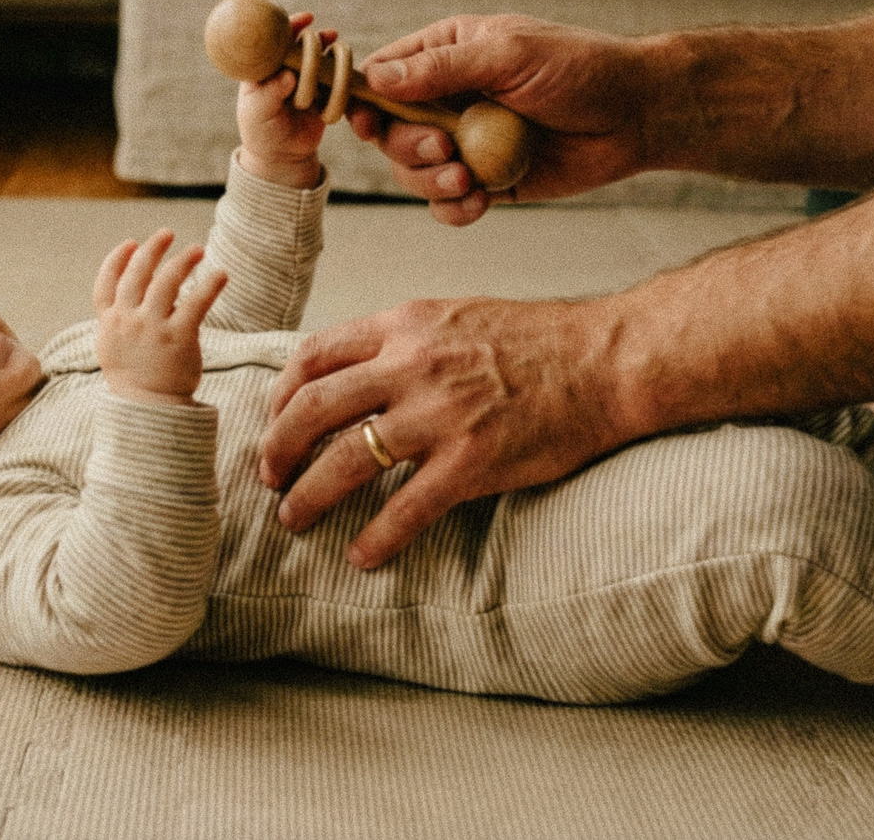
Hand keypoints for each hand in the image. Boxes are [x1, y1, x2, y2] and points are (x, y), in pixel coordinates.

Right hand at [94, 229, 228, 405]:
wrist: (148, 411)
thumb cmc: (134, 379)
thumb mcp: (113, 347)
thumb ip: (119, 320)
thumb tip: (138, 293)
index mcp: (109, 323)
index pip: (106, 283)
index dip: (117, 260)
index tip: (131, 243)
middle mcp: (127, 321)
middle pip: (137, 274)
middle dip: (153, 249)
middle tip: (168, 233)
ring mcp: (152, 328)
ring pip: (166, 281)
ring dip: (183, 260)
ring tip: (198, 249)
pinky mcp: (178, 337)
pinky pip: (196, 303)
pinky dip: (210, 285)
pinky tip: (220, 274)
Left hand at [236, 12, 333, 188]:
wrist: (281, 156)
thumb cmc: (261, 131)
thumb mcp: (256, 113)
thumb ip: (268, 93)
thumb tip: (288, 75)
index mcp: (267, 64)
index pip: (279, 35)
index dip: (292, 23)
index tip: (306, 19)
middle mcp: (290, 65)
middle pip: (308, 41)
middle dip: (315, 43)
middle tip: (323, 44)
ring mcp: (310, 77)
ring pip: (328, 56)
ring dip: (333, 58)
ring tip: (335, 66)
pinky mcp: (328, 92)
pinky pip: (341, 78)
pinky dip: (344, 78)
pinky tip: (343, 85)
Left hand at [260, 296, 634, 568]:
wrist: (605, 360)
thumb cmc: (536, 341)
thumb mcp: (454, 317)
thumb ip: (402, 341)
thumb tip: (351, 372)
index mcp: (404, 326)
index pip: (314, 356)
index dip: (280, 395)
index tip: (273, 423)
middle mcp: (412, 365)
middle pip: (313, 409)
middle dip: (277, 450)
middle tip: (268, 479)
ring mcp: (441, 414)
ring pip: (347, 459)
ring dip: (310, 496)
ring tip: (294, 519)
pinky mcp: (472, 461)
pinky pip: (407, 508)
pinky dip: (376, 538)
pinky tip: (361, 556)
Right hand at [355, 14, 657, 225]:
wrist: (637, 115)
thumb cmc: (579, 69)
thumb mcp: (508, 55)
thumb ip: (441, 68)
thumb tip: (376, 79)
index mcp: (446, 54)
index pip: (382, 78)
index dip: (363, 102)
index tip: (361, 123)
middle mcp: (448, 99)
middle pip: (389, 132)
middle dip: (408, 148)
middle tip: (446, 149)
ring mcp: (465, 142)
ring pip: (413, 172)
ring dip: (431, 182)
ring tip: (469, 180)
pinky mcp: (487, 180)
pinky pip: (447, 204)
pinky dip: (455, 209)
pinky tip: (480, 202)